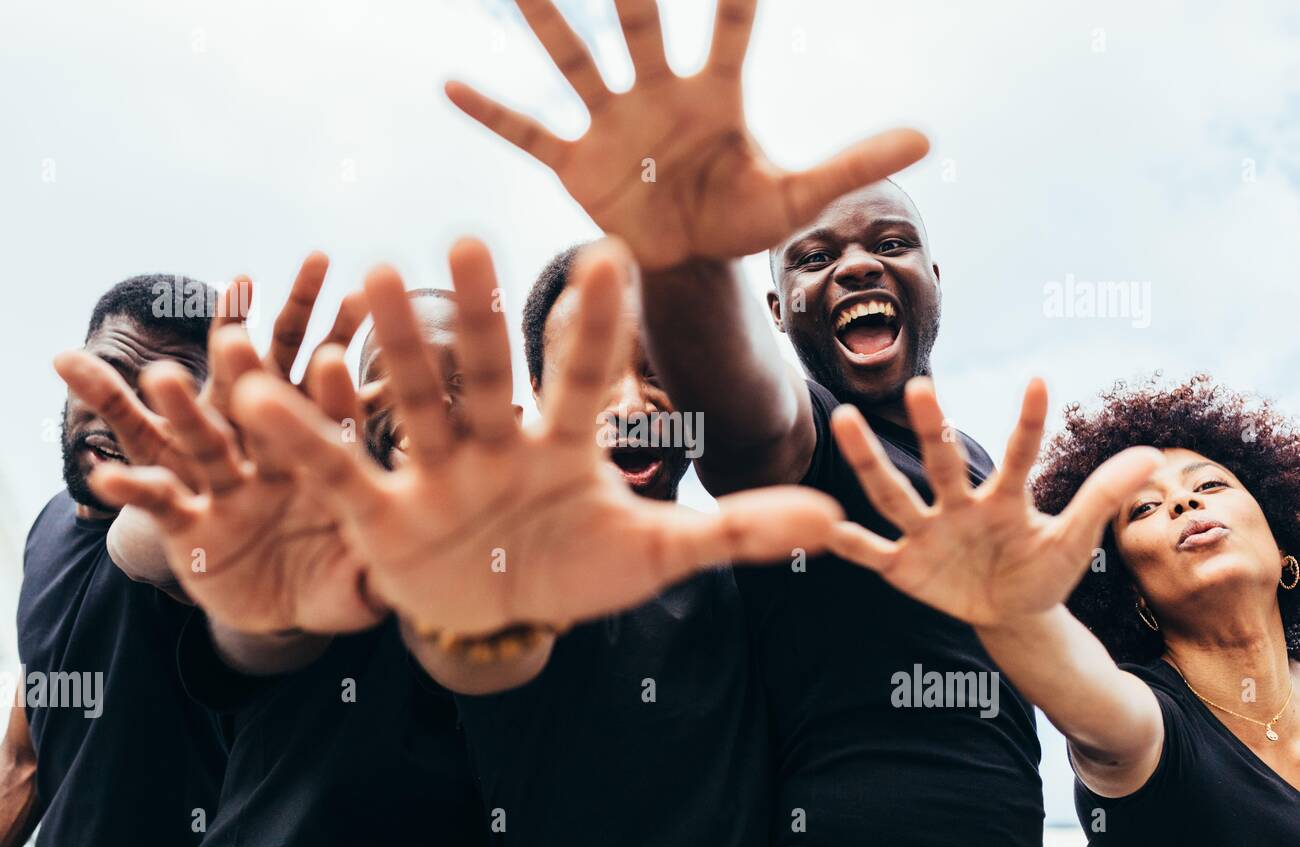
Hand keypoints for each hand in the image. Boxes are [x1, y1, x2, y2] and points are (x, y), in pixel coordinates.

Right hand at [58, 254, 381, 634]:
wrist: (286, 605)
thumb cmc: (333, 580)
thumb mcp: (357, 584)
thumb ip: (377, 577)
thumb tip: (400, 584)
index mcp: (325, 465)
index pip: (331, 420)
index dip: (330, 393)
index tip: (333, 359)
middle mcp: (273, 463)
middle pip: (261, 409)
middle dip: (248, 374)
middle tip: (236, 338)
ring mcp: (226, 487)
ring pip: (201, 440)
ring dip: (179, 410)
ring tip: (159, 377)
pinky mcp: (185, 521)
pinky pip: (155, 499)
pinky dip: (129, 490)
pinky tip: (104, 477)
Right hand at [227, 237, 843, 635]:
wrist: (500, 611)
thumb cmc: (578, 570)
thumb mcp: (656, 557)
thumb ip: (732, 535)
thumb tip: (828, 522)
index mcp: (564, 444)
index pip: (581, 374)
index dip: (592, 324)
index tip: (604, 257)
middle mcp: (496, 440)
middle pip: (490, 370)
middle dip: (481, 315)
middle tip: (473, 241)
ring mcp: (436, 470)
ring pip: (415, 400)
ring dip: (397, 348)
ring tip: (376, 276)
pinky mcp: (382, 511)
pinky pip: (339, 467)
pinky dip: (305, 433)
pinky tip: (261, 387)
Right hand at [446, 0, 928, 269]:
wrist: (688, 260)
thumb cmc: (743, 217)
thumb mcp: (799, 197)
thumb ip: (851, 164)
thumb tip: (926, 135)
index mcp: (716, 93)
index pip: (729, 23)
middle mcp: (657, 92)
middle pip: (638, 20)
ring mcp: (611, 123)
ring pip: (572, 59)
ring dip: (546, 21)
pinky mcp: (574, 164)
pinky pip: (527, 132)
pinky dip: (491, 112)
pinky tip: (448, 83)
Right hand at [827, 378, 1161, 626]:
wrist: (1010, 615)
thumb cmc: (1042, 570)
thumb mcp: (1075, 541)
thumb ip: (1102, 497)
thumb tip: (1151, 454)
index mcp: (1004, 500)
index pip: (1020, 456)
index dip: (1030, 423)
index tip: (1041, 380)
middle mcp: (959, 506)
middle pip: (943, 464)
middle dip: (932, 430)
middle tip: (921, 388)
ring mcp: (928, 533)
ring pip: (894, 495)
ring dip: (869, 461)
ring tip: (845, 419)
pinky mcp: (904, 567)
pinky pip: (871, 552)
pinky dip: (848, 543)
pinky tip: (823, 525)